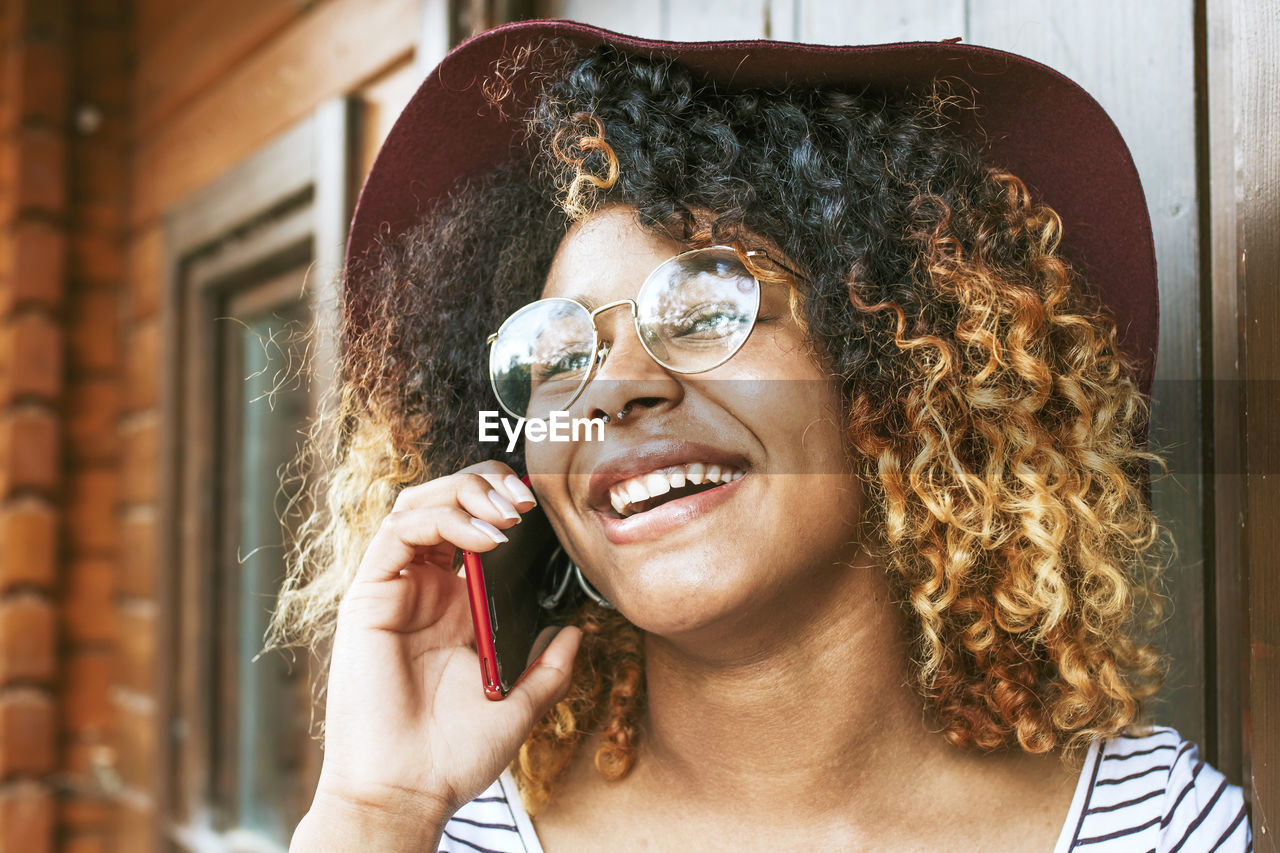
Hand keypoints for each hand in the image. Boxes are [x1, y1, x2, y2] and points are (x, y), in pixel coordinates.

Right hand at [294, 460, 581, 849]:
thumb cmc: (453, 755)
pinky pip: (399, 532)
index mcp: (456, 604)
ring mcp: (395, 588)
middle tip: (525, 500)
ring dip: (467, 494)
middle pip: (445, 501)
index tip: (544, 508)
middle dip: (486, 484)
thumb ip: (549, 668)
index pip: (474, 525)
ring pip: (420, 504)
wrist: (409, 791)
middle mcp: (423, 588)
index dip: (503, 503)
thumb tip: (576, 630)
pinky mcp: (369, 595)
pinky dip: (444, 520)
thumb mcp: (520, 706)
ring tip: (508, 514)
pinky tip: (484, 541)